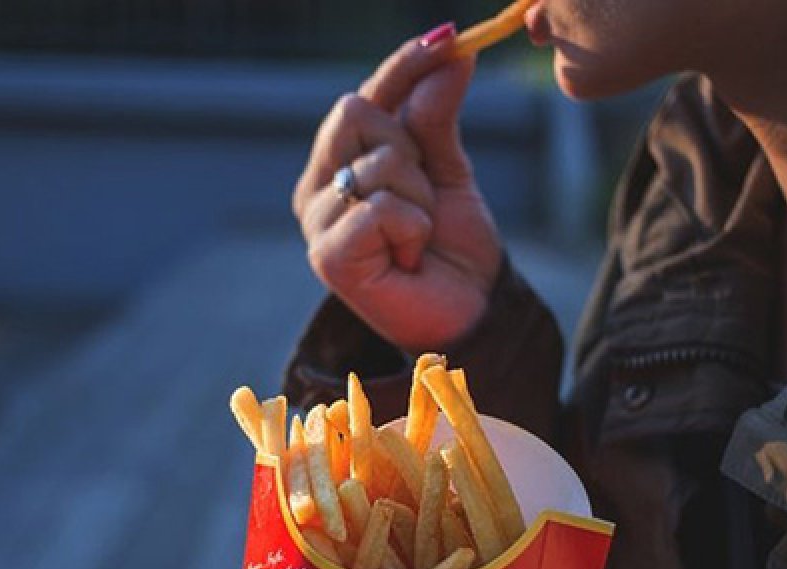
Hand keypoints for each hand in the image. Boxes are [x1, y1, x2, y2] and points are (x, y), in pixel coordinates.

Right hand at [292, 26, 503, 351]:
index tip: (449, 37)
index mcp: (338, 164)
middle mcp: (317, 189)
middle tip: (426, 196)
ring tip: (420, 237)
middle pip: (355, 111)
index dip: (402, 65)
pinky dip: (412, 227)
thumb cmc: (452, 249)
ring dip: (420, 198)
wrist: (469, 314)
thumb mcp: (449, 171)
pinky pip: (380, 206)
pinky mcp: (328, 258)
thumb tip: (451, 52)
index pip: (363, 96)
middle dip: (411, 147)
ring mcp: (316, 224)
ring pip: (377, 161)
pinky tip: (409, 258)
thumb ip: (437, 116)